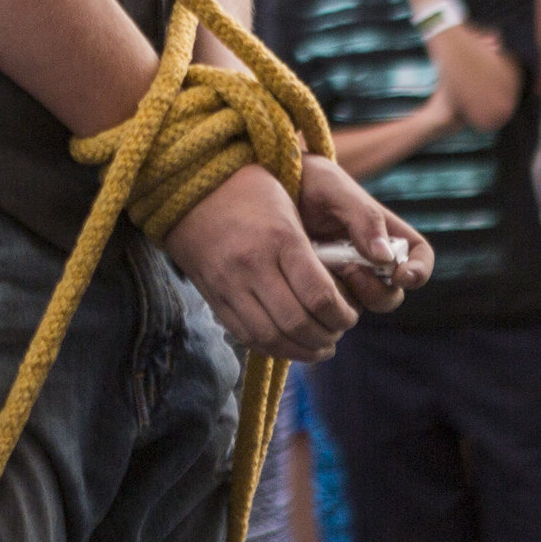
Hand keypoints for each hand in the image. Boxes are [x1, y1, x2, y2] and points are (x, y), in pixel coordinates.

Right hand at [161, 165, 360, 362]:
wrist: (190, 190)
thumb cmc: (251, 191)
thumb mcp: (289, 205)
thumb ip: (315, 247)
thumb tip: (342, 291)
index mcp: (280, 237)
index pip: (319, 295)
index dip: (342, 315)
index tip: (350, 315)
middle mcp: (253, 264)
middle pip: (297, 322)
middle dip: (326, 337)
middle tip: (337, 334)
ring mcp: (229, 284)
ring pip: (271, 337)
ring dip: (302, 351)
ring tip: (319, 347)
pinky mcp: (214, 296)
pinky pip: (246, 336)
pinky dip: (273, 348)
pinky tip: (289, 344)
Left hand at [295, 157, 432, 312]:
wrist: (267, 190)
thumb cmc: (309, 182)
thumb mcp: (335, 189)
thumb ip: (363, 217)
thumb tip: (385, 257)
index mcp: (385, 232)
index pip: (419, 256)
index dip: (418, 270)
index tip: (400, 274)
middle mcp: (371, 259)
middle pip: (392, 293)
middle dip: (377, 291)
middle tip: (350, 271)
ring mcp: (346, 277)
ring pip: (361, 306)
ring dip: (349, 298)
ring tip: (324, 273)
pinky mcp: (320, 289)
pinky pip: (330, 309)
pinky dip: (323, 303)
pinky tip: (304, 284)